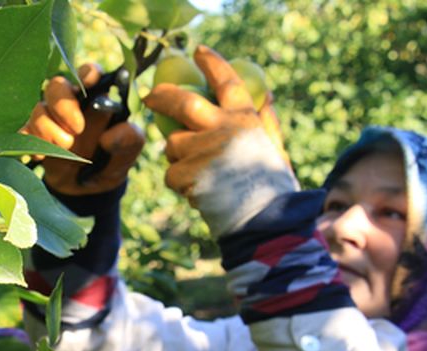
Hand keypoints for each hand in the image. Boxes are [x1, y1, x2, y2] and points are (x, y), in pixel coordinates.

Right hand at [22, 64, 144, 195]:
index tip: (89, 83)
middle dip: (64, 106)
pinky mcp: (34, 136)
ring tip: (66, 147)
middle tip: (78, 128)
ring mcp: (49, 118)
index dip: (87, 73)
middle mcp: (69, 103)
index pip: (88, 73)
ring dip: (50, 130)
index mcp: (95, 97)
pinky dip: (31, 142)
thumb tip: (110, 136)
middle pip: (55, 85)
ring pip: (38, 110)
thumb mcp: (130, 150)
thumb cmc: (112, 159)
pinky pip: (23, 130)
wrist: (91, 187)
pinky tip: (42, 156)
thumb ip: (129, 138)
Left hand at [144, 45, 297, 238]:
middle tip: (151, 97)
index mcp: (245, 118)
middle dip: (161, 96)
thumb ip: (266, 122)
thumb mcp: (275, 149)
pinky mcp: (186, 173)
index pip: (226, 80)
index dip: (211, 63)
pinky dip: (180, 184)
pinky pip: (171, 173)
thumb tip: (267, 98)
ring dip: (178, 156)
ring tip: (201, 175)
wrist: (262, 223)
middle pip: (180, 101)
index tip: (198, 51)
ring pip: (172, 144)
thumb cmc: (271, 189)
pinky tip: (199, 192)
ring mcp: (202, 150)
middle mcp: (222, 128)